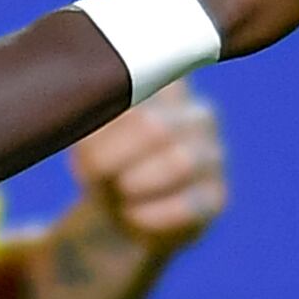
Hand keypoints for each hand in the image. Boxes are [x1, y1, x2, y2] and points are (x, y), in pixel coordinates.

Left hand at [69, 80, 226, 253]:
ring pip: (179, 162)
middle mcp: (199, 115)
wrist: (123, 213)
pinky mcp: (217, 196)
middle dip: (112, 156)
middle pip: (154, 126)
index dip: (104, 119)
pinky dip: (150, 214)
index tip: (80, 143)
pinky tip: (132, 215)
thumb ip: (92, 111)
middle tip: (90, 173)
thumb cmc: (105, 162)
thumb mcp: (90, 134)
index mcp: (168, 86)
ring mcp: (214, 155)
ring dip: (135, 183)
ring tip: (116, 192)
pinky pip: (188, 205)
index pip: (143, 83)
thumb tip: (82, 109)